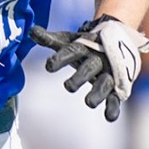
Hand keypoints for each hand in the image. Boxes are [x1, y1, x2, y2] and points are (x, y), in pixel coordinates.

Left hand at [30, 14, 148, 121]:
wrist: (117, 41)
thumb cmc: (85, 45)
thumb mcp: (68, 40)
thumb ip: (50, 39)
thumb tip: (31, 31)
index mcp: (84, 47)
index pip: (72, 50)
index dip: (61, 58)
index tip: (49, 66)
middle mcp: (97, 60)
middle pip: (89, 68)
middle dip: (80, 77)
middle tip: (68, 87)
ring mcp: (108, 73)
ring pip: (104, 83)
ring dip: (98, 93)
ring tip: (89, 103)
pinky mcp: (116, 87)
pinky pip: (115, 98)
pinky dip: (113, 107)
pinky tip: (109, 117)